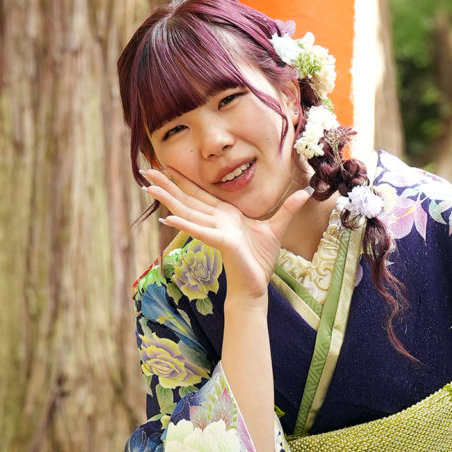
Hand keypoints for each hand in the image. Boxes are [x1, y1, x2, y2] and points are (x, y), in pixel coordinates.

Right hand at [141, 167, 309, 301]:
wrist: (256, 286)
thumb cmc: (260, 260)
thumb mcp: (276, 229)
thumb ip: (287, 210)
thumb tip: (305, 193)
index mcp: (225, 216)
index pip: (200, 195)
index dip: (183, 181)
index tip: (166, 165)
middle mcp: (216, 222)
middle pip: (187, 199)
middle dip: (168, 184)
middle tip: (146, 170)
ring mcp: (217, 232)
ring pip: (189, 212)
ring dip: (169, 199)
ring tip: (148, 186)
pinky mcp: (222, 244)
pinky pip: (202, 232)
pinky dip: (186, 225)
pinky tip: (169, 218)